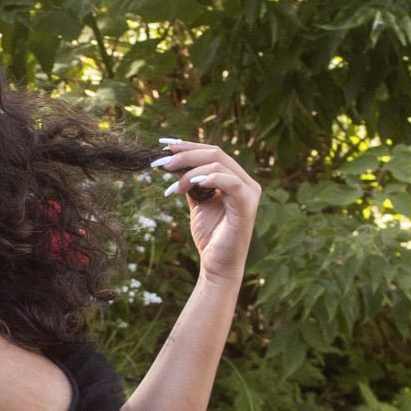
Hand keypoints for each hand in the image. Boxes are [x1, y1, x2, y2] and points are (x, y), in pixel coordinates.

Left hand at [151, 139, 260, 283]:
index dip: (188, 145)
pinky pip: (230, 182)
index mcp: (235, 178)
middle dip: (185, 155)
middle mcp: (246, 182)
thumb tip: (170, 160)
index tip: (164, 145)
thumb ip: (189, 181)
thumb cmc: (210, 236)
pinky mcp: (247, 205)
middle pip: (215, 153)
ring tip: (174, 189)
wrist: (217, 265)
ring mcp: (249, 192)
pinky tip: (191, 184)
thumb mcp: (196, 201)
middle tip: (161, 162)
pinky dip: (209, 178)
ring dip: (190, 171)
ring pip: (218, 164)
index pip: (212, 152)